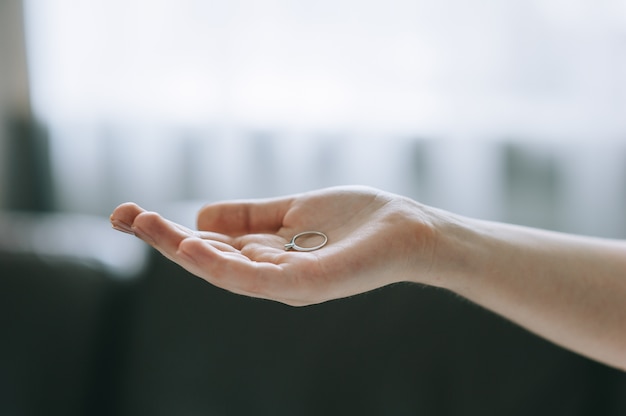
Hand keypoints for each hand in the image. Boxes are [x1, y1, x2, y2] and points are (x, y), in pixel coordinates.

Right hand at [110, 186, 436, 304]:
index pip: (209, 246)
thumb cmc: (356, 219)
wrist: (407, 229)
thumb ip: (250, 215)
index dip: (170, 231)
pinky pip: (254, 279)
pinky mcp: (304, 285)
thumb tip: (199, 214)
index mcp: (264, 256)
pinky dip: (220, 265)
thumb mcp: (291, 210)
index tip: (131, 213)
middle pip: (207, 259)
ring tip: (142, 223)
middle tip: (122, 216)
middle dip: (164, 240)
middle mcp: (268, 274)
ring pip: (222, 270)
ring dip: (181, 249)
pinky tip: (192, 246)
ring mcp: (284, 283)